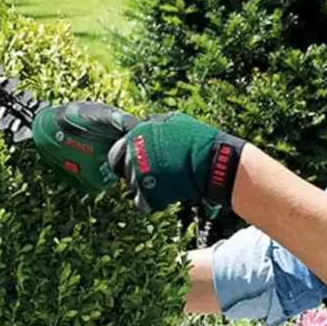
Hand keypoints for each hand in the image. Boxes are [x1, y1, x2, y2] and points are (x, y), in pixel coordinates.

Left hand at [107, 112, 246, 213]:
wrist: (211, 161)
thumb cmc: (196, 139)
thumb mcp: (172, 121)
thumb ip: (151, 125)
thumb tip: (142, 124)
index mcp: (134, 137)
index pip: (115, 154)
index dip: (125, 160)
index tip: (138, 163)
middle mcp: (131, 156)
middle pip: (123, 173)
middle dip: (135, 174)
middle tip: (155, 175)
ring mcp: (138, 177)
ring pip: (134, 188)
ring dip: (147, 188)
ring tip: (167, 183)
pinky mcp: (148, 196)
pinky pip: (142, 204)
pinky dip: (153, 202)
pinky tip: (167, 195)